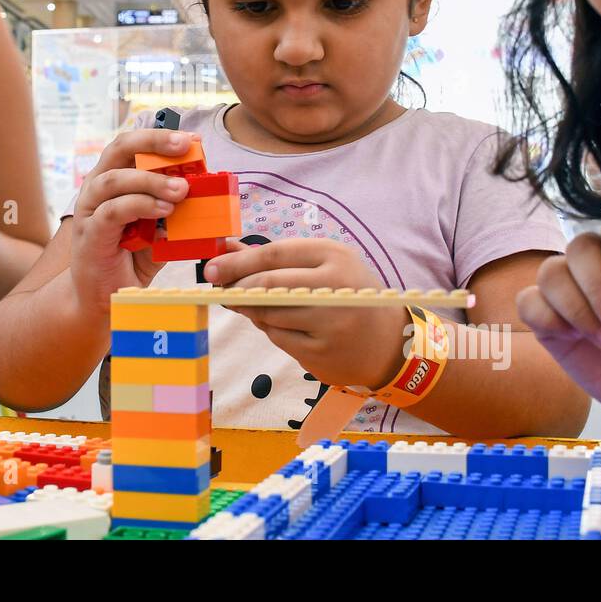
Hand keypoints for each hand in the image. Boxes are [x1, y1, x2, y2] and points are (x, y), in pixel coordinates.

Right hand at [70, 128, 197, 312]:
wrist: (103, 299)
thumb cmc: (130, 259)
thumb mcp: (159, 232)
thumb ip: (174, 214)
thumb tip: (206, 196)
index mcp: (114, 180)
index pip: (133, 146)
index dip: (160, 137)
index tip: (191, 140)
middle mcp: (97, 188)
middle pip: (120, 148)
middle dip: (153, 142)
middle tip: (184, 147)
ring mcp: (90, 210)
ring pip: (116, 179)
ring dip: (152, 180)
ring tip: (181, 190)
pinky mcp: (90, 234)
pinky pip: (113, 211)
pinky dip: (140, 205)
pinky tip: (164, 210)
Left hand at [203, 238, 406, 388]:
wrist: (389, 343)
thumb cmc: (348, 294)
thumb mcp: (322, 266)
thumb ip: (274, 258)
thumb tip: (226, 249)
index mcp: (334, 256)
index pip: (273, 255)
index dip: (237, 263)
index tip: (211, 270)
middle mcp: (334, 287)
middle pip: (268, 286)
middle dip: (236, 287)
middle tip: (218, 290)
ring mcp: (330, 323)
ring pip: (268, 314)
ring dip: (250, 309)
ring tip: (249, 304)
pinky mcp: (322, 353)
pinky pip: (278, 338)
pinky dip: (270, 329)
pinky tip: (278, 324)